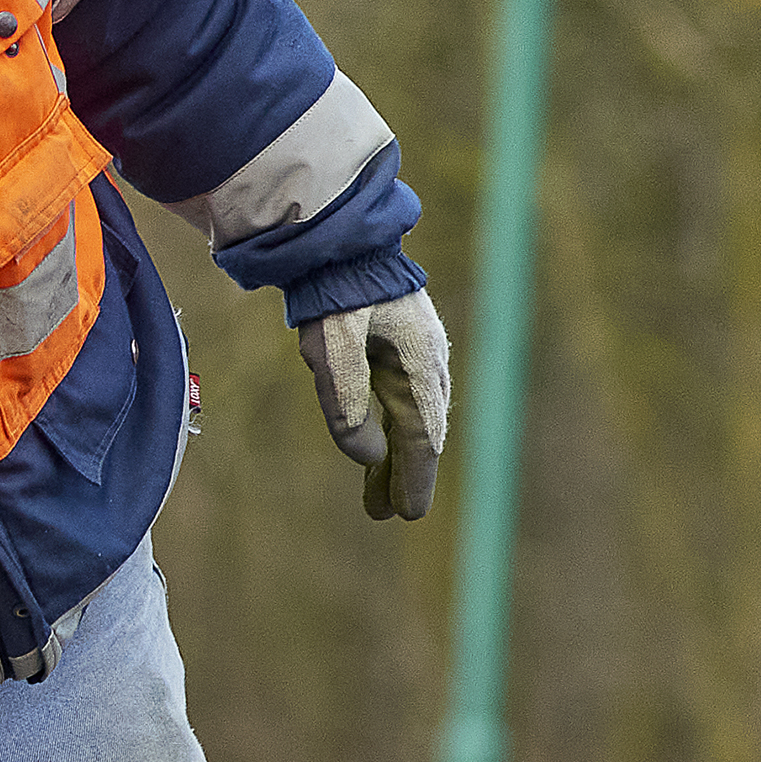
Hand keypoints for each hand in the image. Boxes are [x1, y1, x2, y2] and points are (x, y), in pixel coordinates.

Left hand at [293, 289, 449, 523]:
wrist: (341, 247)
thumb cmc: (337, 296)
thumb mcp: (333, 351)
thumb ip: (347, 404)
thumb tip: (368, 457)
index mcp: (419, 367)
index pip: (422, 438)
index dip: (414, 478)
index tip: (407, 514)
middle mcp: (427, 366)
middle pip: (419, 434)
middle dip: (404, 475)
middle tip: (389, 514)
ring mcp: (417, 357)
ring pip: (410, 421)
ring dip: (395, 458)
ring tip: (379, 496)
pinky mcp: (400, 351)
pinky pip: (400, 402)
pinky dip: (391, 432)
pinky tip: (378, 452)